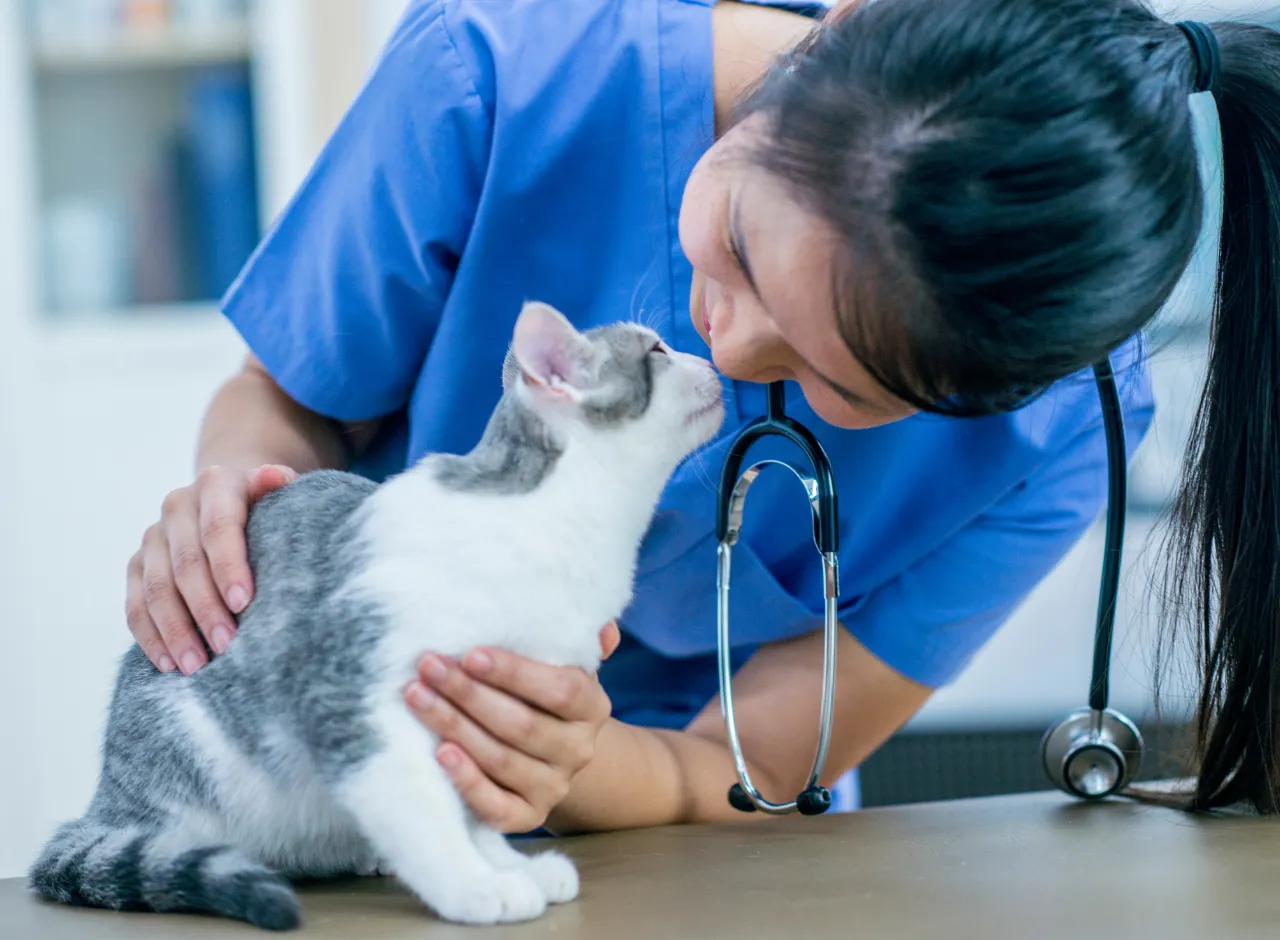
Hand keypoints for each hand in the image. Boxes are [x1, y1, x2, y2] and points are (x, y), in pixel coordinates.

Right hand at [125, 464, 296, 673]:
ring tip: (196, 665)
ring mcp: (153, 537)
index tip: (244, 602)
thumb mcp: (279, 494)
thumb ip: (279, 487)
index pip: (218, 528)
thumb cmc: (266, 507)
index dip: (228, 565)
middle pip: (186, 564)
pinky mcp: (136, 564)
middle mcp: (177, 507)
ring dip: (175, 630)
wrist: (229, 498)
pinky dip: (151, 637)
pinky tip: (169, 663)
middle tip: (227, 645)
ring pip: (155, 589)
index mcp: (216, 485)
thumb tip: (277, 477)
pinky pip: (135, 605)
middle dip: (205, 608)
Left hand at [404, 623, 621, 832]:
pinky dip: (466, 781)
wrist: (551, 755)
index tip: (470, 654)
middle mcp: (578, 750)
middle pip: (522, 725)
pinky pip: (495, 806)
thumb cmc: (542, 697)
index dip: (514, 673)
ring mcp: (553, 787)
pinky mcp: (527, 817)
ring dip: (454, 726)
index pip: (559, 689)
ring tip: (417, 697)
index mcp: (591, 707)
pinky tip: (440, 753)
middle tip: (429, 667)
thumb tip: (604, 629)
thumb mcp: (562, 665)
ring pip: (501, 759)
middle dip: (469, 694)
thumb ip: (576, 643)